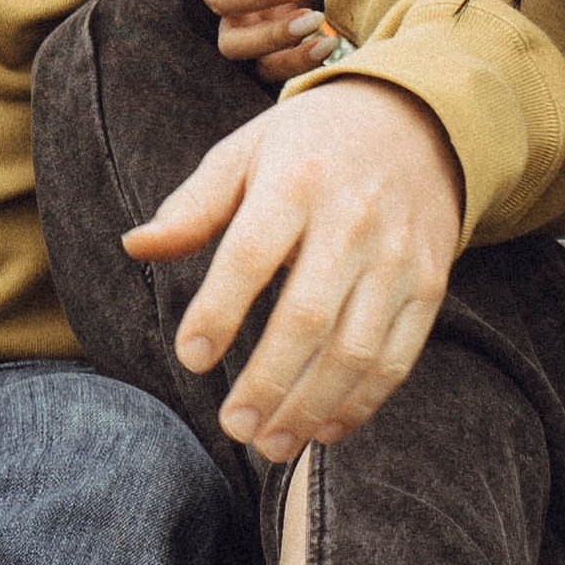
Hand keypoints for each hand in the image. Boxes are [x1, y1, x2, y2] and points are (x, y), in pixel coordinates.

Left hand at [119, 78, 463, 459]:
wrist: (418, 120)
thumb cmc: (311, 144)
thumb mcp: (246, 153)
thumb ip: (193, 207)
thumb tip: (135, 246)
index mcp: (296, 182)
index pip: (252, 254)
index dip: (220, 310)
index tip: (192, 357)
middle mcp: (353, 221)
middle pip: (308, 316)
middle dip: (268, 382)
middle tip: (233, 426)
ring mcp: (397, 257)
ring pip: (356, 349)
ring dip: (312, 407)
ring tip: (271, 444)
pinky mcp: (429, 285)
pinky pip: (397, 357)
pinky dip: (361, 403)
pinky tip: (323, 429)